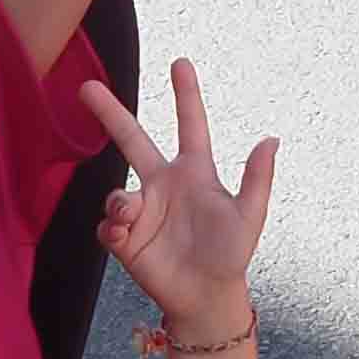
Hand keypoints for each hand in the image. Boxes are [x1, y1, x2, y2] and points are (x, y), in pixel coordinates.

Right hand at [85, 57, 278, 334]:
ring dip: (119, 202)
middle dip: (110, 113)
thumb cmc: (231, 253)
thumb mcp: (249, 216)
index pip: (190, 126)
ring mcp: (142, 210)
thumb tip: (271, 139)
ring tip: (127, 215)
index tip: (180, 62)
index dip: (186, 95)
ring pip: (116, 192)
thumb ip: (257, 179)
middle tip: (87, 87)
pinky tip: (124, 237)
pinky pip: (108, 226)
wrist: (207, 295)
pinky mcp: (125, 237)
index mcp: (194, 172)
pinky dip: (112, 228)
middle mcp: (163, 184)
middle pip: (132, 140)